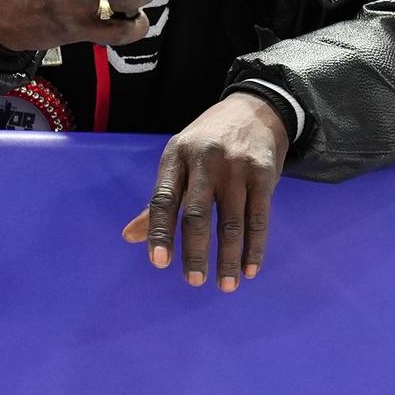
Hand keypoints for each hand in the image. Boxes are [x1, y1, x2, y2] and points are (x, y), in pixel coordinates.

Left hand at [124, 94, 292, 292]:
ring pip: (230, 221)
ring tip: (226, 285)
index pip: (162, 199)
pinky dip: (254, 247)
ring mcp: (236, 166)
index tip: (160, 263)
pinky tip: (249, 269)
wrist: (255, 109)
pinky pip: (258, 218)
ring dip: (228, 258)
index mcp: (176, 156)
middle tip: (194, 281)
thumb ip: (159, 199)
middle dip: (195, 251)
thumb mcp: (179, 158)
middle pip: (196, 213)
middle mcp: (205, 160)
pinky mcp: (264, 173)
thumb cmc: (208, 141)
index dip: (159, 232)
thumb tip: (130, 237)